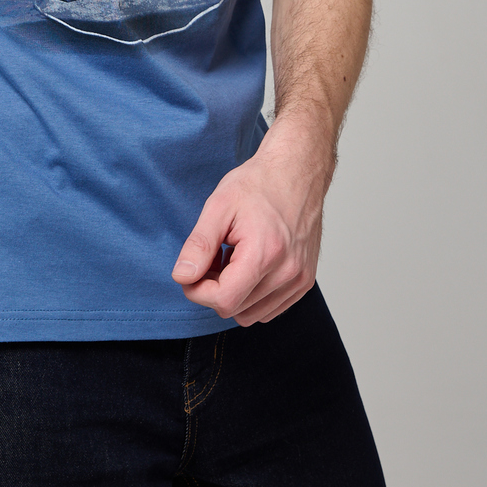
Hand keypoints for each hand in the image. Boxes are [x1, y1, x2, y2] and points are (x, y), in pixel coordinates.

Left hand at [171, 118, 331, 324]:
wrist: (296, 171)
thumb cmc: (259, 184)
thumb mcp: (219, 206)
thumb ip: (199, 245)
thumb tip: (182, 277)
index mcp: (265, 253)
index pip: (224, 301)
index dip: (197, 291)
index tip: (190, 271)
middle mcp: (288, 272)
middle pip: (235, 309)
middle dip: (213, 290)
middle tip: (212, 257)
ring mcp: (300, 279)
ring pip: (252, 314)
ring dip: (234, 294)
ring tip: (231, 259)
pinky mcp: (305, 281)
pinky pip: (270, 308)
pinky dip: (253, 295)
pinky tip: (248, 265)